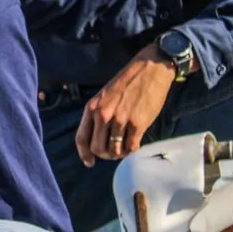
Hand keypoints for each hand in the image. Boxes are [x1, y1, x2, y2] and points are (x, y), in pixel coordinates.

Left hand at [75, 45, 175, 166]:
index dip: (84, 154)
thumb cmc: (128, 82)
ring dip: (120, 153)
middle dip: (105, 154)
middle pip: (98, 148)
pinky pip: (131, 147)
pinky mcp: (138, 123)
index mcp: (93, 107)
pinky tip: (135, 144)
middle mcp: (104, 114)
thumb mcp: (105, 96)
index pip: (81, 137)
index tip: (90, 162)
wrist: (150, 69)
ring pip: (115, 150)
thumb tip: (97, 138)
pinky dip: (132, 150)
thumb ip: (99, 114)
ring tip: (125, 147)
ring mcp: (121, 119)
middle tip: (114, 152)